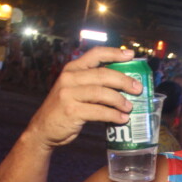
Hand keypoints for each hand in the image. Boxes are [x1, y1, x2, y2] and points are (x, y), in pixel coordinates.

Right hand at [22, 47, 140, 149]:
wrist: (43, 129)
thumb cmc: (65, 108)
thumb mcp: (74, 89)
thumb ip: (92, 84)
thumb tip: (124, 85)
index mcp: (72, 69)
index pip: (95, 54)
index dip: (114, 53)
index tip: (131, 55)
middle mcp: (69, 78)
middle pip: (103, 74)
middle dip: (124, 81)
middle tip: (138, 89)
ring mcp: (68, 94)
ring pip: (102, 92)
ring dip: (119, 100)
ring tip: (129, 107)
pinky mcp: (71, 111)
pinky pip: (98, 111)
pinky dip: (113, 115)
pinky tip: (121, 119)